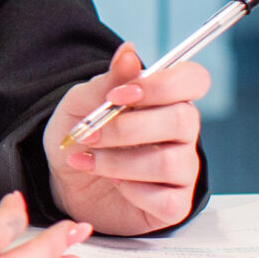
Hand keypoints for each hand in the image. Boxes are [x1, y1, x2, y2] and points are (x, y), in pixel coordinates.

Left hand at [44, 43, 206, 234]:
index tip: (118, 95)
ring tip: (90, 160)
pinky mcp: (175, 205)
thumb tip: (128, 52)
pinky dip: (131, 191)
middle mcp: (182, 133)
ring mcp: (182, 170)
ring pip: (169, 162)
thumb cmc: (82, 136)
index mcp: (166, 100)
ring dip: (118, 161)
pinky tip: (113, 183)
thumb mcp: (80, 104)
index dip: (163, 85)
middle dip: (127, 128)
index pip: (195, 80)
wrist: (63, 178)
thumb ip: (106, 82)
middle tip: (90, 134)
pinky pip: (167, 200)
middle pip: (183, 121)